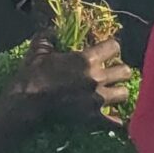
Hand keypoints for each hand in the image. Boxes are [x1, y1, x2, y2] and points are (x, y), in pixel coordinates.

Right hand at [7, 38, 132, 125]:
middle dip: (119, 70)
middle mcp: (97, 77)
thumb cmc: (33, 73)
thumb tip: (54, 31)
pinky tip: (112, 116)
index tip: (106, 50)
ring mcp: (97, 99)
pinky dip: (115, 119)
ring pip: (124, 93)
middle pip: (125, 71)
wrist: (28, 101)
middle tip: (112, 72)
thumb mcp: (39, 49)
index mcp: (86, 59)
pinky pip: (116, 121)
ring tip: (112, 92)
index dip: (111, 47)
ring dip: (118, 91)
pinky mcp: (94, 117)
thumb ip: (48, 36)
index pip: (114, 47)